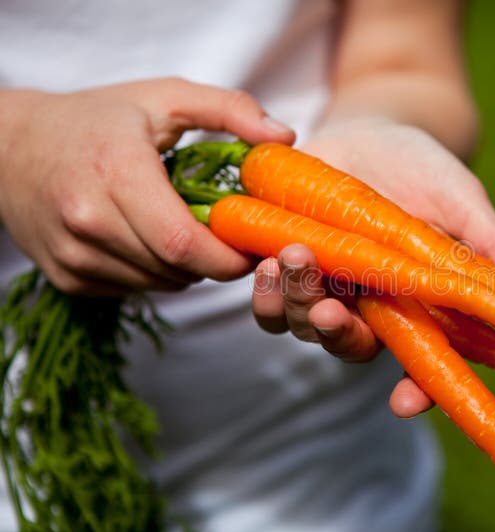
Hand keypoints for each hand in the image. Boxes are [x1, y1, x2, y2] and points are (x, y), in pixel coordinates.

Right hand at [0, 78, 294, 294]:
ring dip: (188, 267)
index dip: (228, 255)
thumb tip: (285, 137)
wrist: (11, 147)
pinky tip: (150, 237)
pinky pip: (135, 287)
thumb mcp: (165, 97)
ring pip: (160, 283)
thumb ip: (230, 109)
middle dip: (215, 261)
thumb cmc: (97, 119)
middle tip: (230, 237)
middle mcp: (88, 220)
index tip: (253, 243)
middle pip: (177, 268)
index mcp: (116, 172)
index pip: (184, 242)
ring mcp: (74, 255)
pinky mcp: (68, 277)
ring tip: (187, 229)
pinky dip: (157, 271)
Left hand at [251, 117, 494, 417]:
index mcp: (417, 306)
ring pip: (302, 323)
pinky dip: (261, 286)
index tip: (406, 400)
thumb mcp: (465, 204)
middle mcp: (369, 306)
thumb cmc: (428, 171)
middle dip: (337, 335)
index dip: (417, 390)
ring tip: (292, 261)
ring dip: (293, 304)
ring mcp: (326, 285)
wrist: (376, 129)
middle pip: (350, 345)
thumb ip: (494, 248)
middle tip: (331, 311)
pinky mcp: (286, 258)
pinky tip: (262, 261)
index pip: (421, 364)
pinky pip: (268, 292)